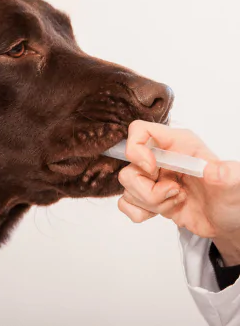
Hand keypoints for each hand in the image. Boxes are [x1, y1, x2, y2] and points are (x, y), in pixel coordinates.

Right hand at [118, 120, 239, 265]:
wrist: (227, 222)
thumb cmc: (230, 198)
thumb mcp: (235, 185)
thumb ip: (228, 175)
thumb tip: (217, 170)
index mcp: (176, 143)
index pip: (139, 130)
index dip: (137, 149)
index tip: (152, 169)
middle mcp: (159, 157)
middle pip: (129, 166)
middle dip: (149, 189)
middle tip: (176, 192)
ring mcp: (151, 178)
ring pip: (127, 186)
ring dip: (151, 202)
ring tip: (177, 201)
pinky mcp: (146, 196)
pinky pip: (125, 203)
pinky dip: (139, 213)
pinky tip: (162, 211)